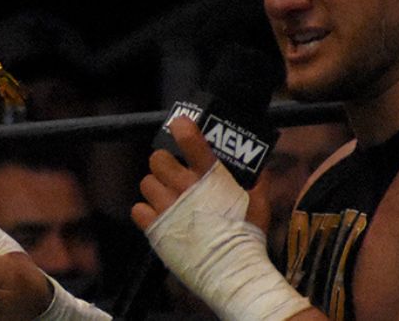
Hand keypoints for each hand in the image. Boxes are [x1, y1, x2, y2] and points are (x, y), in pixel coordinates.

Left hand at [131, 116, 267, 230]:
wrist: (232, 271)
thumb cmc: (247, 237)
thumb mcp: (258, 203)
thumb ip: (256, 181)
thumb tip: (260, 168)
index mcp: (210, 176)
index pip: (189, 138)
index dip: (181, 127)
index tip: (180, 126)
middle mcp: (185, 187)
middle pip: (157, 159)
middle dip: (165, 164)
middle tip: (174, 174)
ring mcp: (168, 208)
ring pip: (146, 183)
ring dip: (156, 188)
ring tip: (167, 197)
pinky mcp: (156, 229)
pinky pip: (138, 210)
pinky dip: (146, 212)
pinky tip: (159, 217)